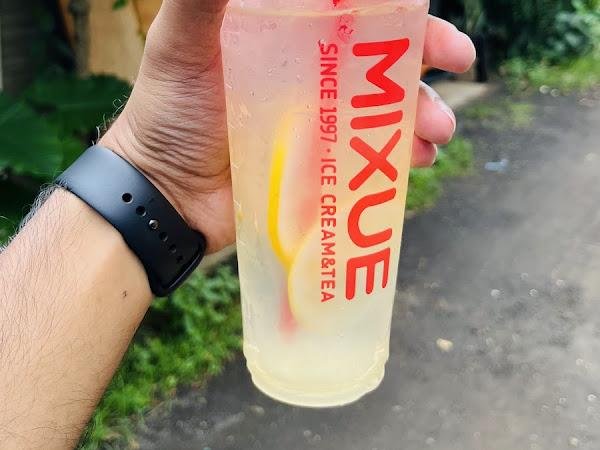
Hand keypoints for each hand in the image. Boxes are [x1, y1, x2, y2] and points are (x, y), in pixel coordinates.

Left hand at [101, 1, 475, 252]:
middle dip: (427, 60)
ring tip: (436, 134)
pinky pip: (370, 162)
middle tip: (457, 67)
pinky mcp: (320, 170)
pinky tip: (412, 166)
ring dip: (422, 117)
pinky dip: (398, 162)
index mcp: (287, 38)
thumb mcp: (182, 42)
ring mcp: (318, 126)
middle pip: (381, 61)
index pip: (354, 16)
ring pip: (385, 114)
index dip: (396, 14)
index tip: (425, 17)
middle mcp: (309, 77)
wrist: (163, 191)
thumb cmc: (167, 112)